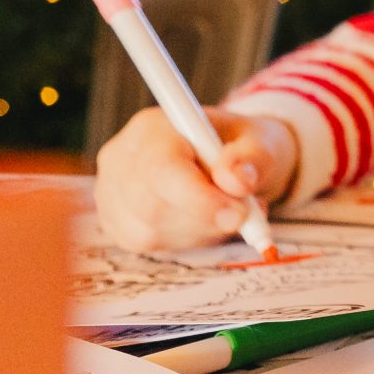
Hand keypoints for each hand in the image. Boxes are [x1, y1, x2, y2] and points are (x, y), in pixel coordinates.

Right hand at [93, 106, 296, 251]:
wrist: (229, 162)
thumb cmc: (242, 147)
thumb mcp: (261, 141)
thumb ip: (253, 157)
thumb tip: (236, 180)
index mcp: (151, 128)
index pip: (160, 168)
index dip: (198, 198)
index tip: (240, 214)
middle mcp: (120, 158)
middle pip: (151, 206)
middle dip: (206, 218)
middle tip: (246, 213)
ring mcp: (111, 193)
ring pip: (151, 231)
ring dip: (202, 230)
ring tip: (228, 208)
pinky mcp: (117, 223)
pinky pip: (152, 245)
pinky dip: (190, 240)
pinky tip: (206, 220)